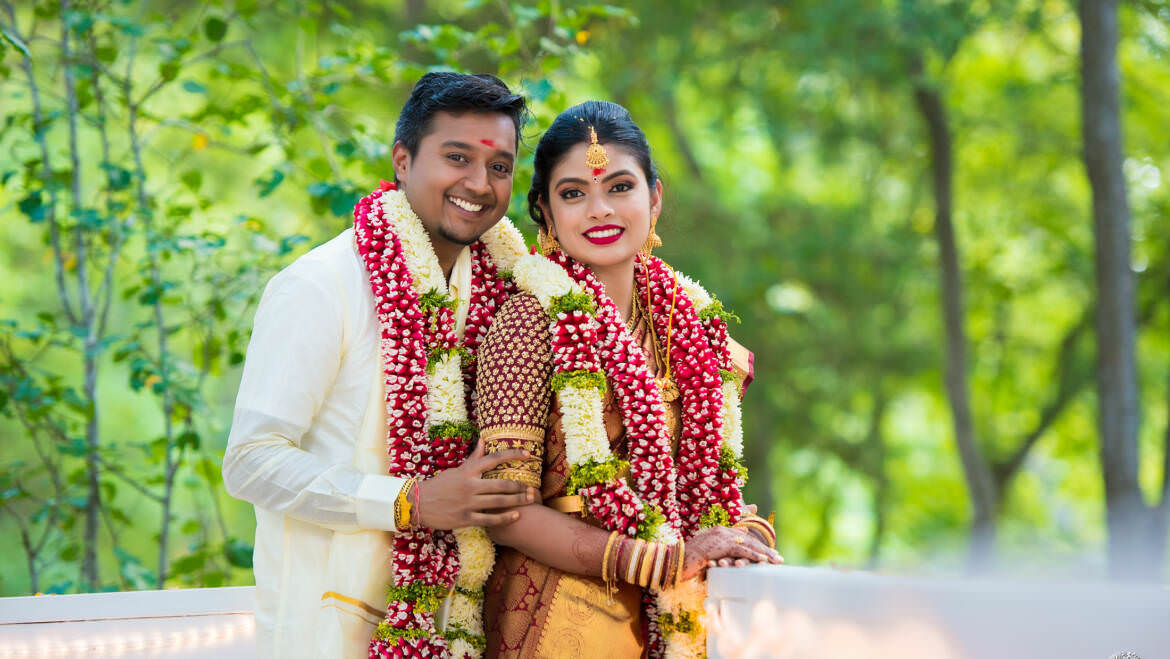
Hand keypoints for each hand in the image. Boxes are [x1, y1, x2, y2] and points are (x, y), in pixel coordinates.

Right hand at [416, 442, 535, 529]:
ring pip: (498, 502)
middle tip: (533, 488)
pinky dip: (504, 518)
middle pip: (501, 484)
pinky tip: (516, 516)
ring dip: (517, 501)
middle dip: (520, 486)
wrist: (418, 503)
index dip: (512, 455)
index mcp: (467, 471)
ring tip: (530, 500)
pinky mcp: (465, 519)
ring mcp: (467, 503)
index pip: (493, 459)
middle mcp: (469, 486)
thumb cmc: (439, 485)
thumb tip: (483, 441)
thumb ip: (473, 458)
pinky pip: (489, 519)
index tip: (527, 454)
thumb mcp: (456, 470)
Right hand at [682, 526, 782, 580]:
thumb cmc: (688, 560)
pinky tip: (763, 561)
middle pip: (749, 540)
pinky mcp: (720, 545)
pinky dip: (753, 556)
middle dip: (765, 549)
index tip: (769, 554)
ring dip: (764, 553)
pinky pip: (741, 551)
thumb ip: (720, 551)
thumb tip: (733, 554)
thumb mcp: (707, 554)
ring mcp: (721, 537)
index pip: (743, 538)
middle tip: (778, 558)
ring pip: (748, 544)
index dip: (757, 546)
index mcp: (719, 531)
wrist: (675, 560)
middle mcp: (722, 531)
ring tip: (776, 560)